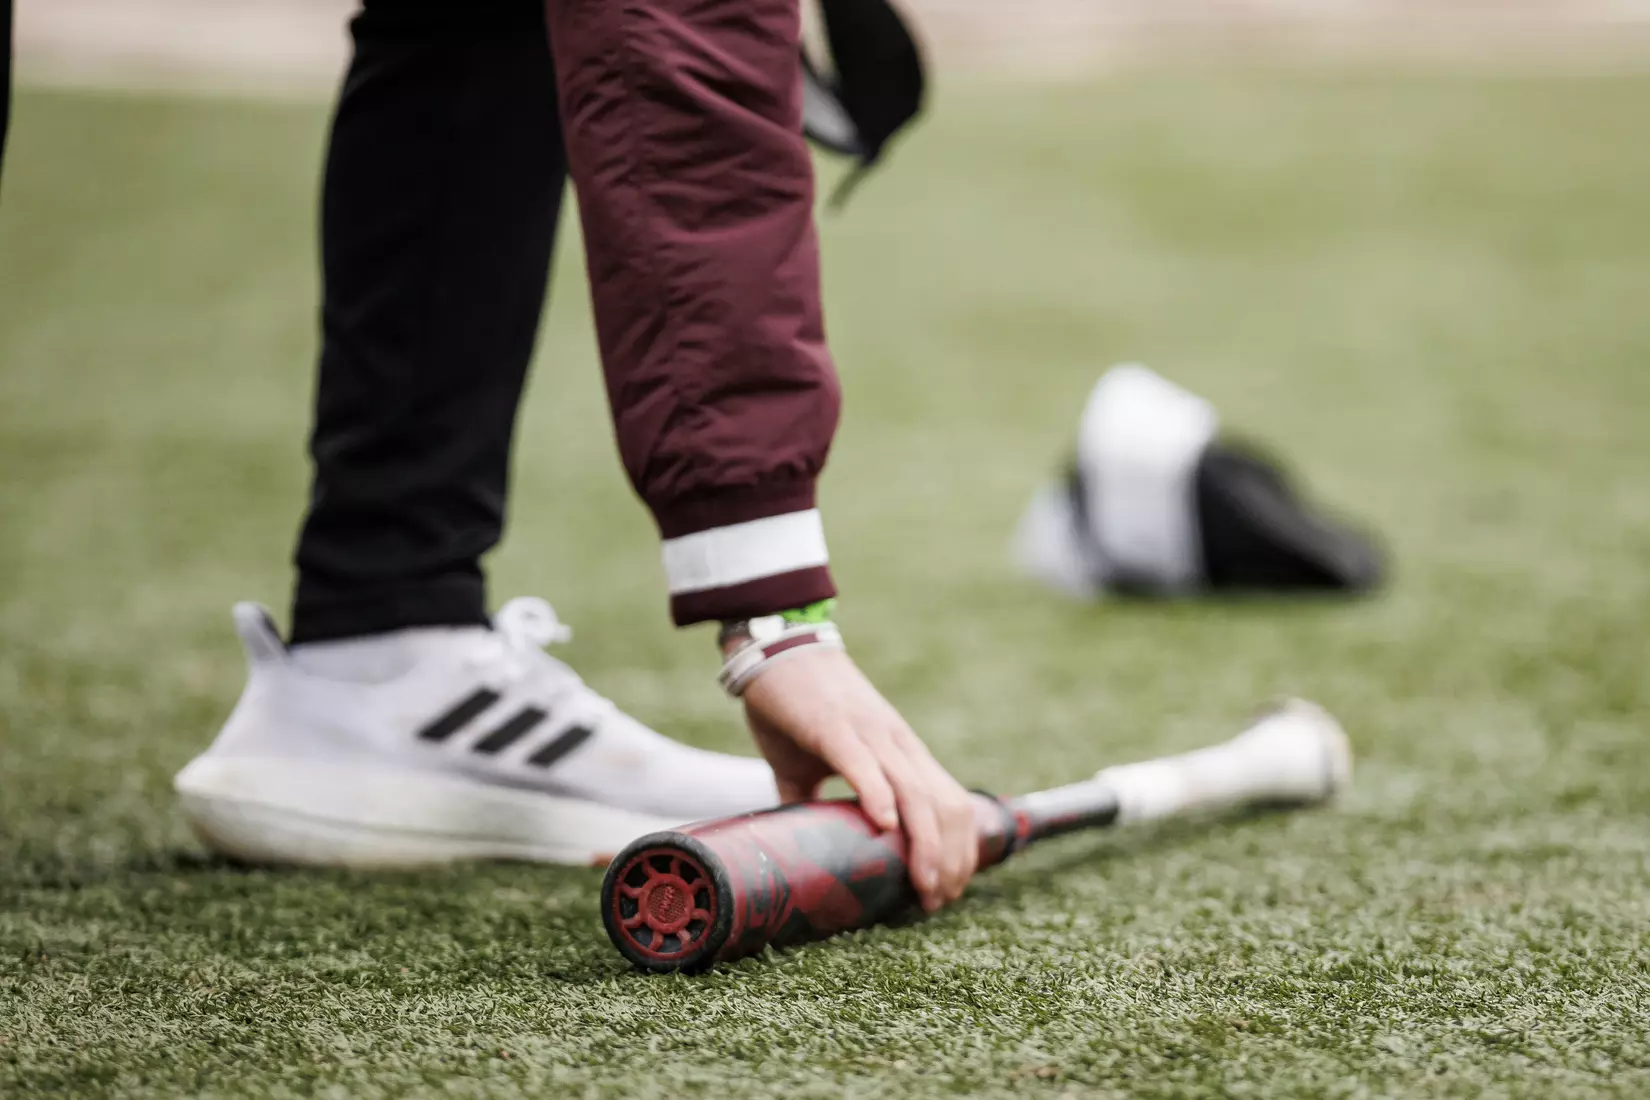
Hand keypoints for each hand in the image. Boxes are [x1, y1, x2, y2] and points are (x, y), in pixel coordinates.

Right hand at [736, 645, 978, 912]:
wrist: (778, 649)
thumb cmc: (795, 710)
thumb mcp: (813, 766)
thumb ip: (815, 804)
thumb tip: (803, 846)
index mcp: (901, 754)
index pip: (950, 806)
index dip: (958, 851)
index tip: (947, 891)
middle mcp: (897, 745)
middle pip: (945, 806)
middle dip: (951, 859)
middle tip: (937, 900)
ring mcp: (870, 734)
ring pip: (915, 793)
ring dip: (925, 843)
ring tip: (925, 883)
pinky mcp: (835, 727)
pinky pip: (863, 764)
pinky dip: (878, 795)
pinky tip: (884, 826)